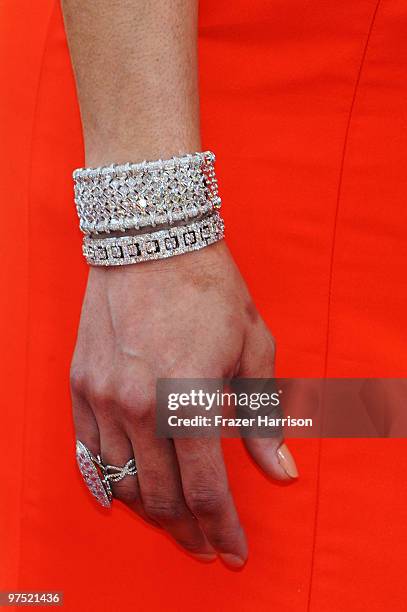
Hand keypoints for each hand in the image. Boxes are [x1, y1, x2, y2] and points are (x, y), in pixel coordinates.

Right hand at [70, 240, 297, 568]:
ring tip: (172, 517)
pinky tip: (121, 494)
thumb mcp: (252, 347)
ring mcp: (103, 396)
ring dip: (149, 509)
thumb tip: (280, 470)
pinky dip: (105, 481)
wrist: (153, 241)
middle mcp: (138, 405)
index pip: (205, 489)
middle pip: (160, 495)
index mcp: (188, 396)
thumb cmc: (210, 289)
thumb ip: (262, 416)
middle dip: (187, 529)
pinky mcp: (81, 384)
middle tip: (205, 541)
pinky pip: (87, 452)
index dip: (222, 528)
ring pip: (122, 481)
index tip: (233, 551)